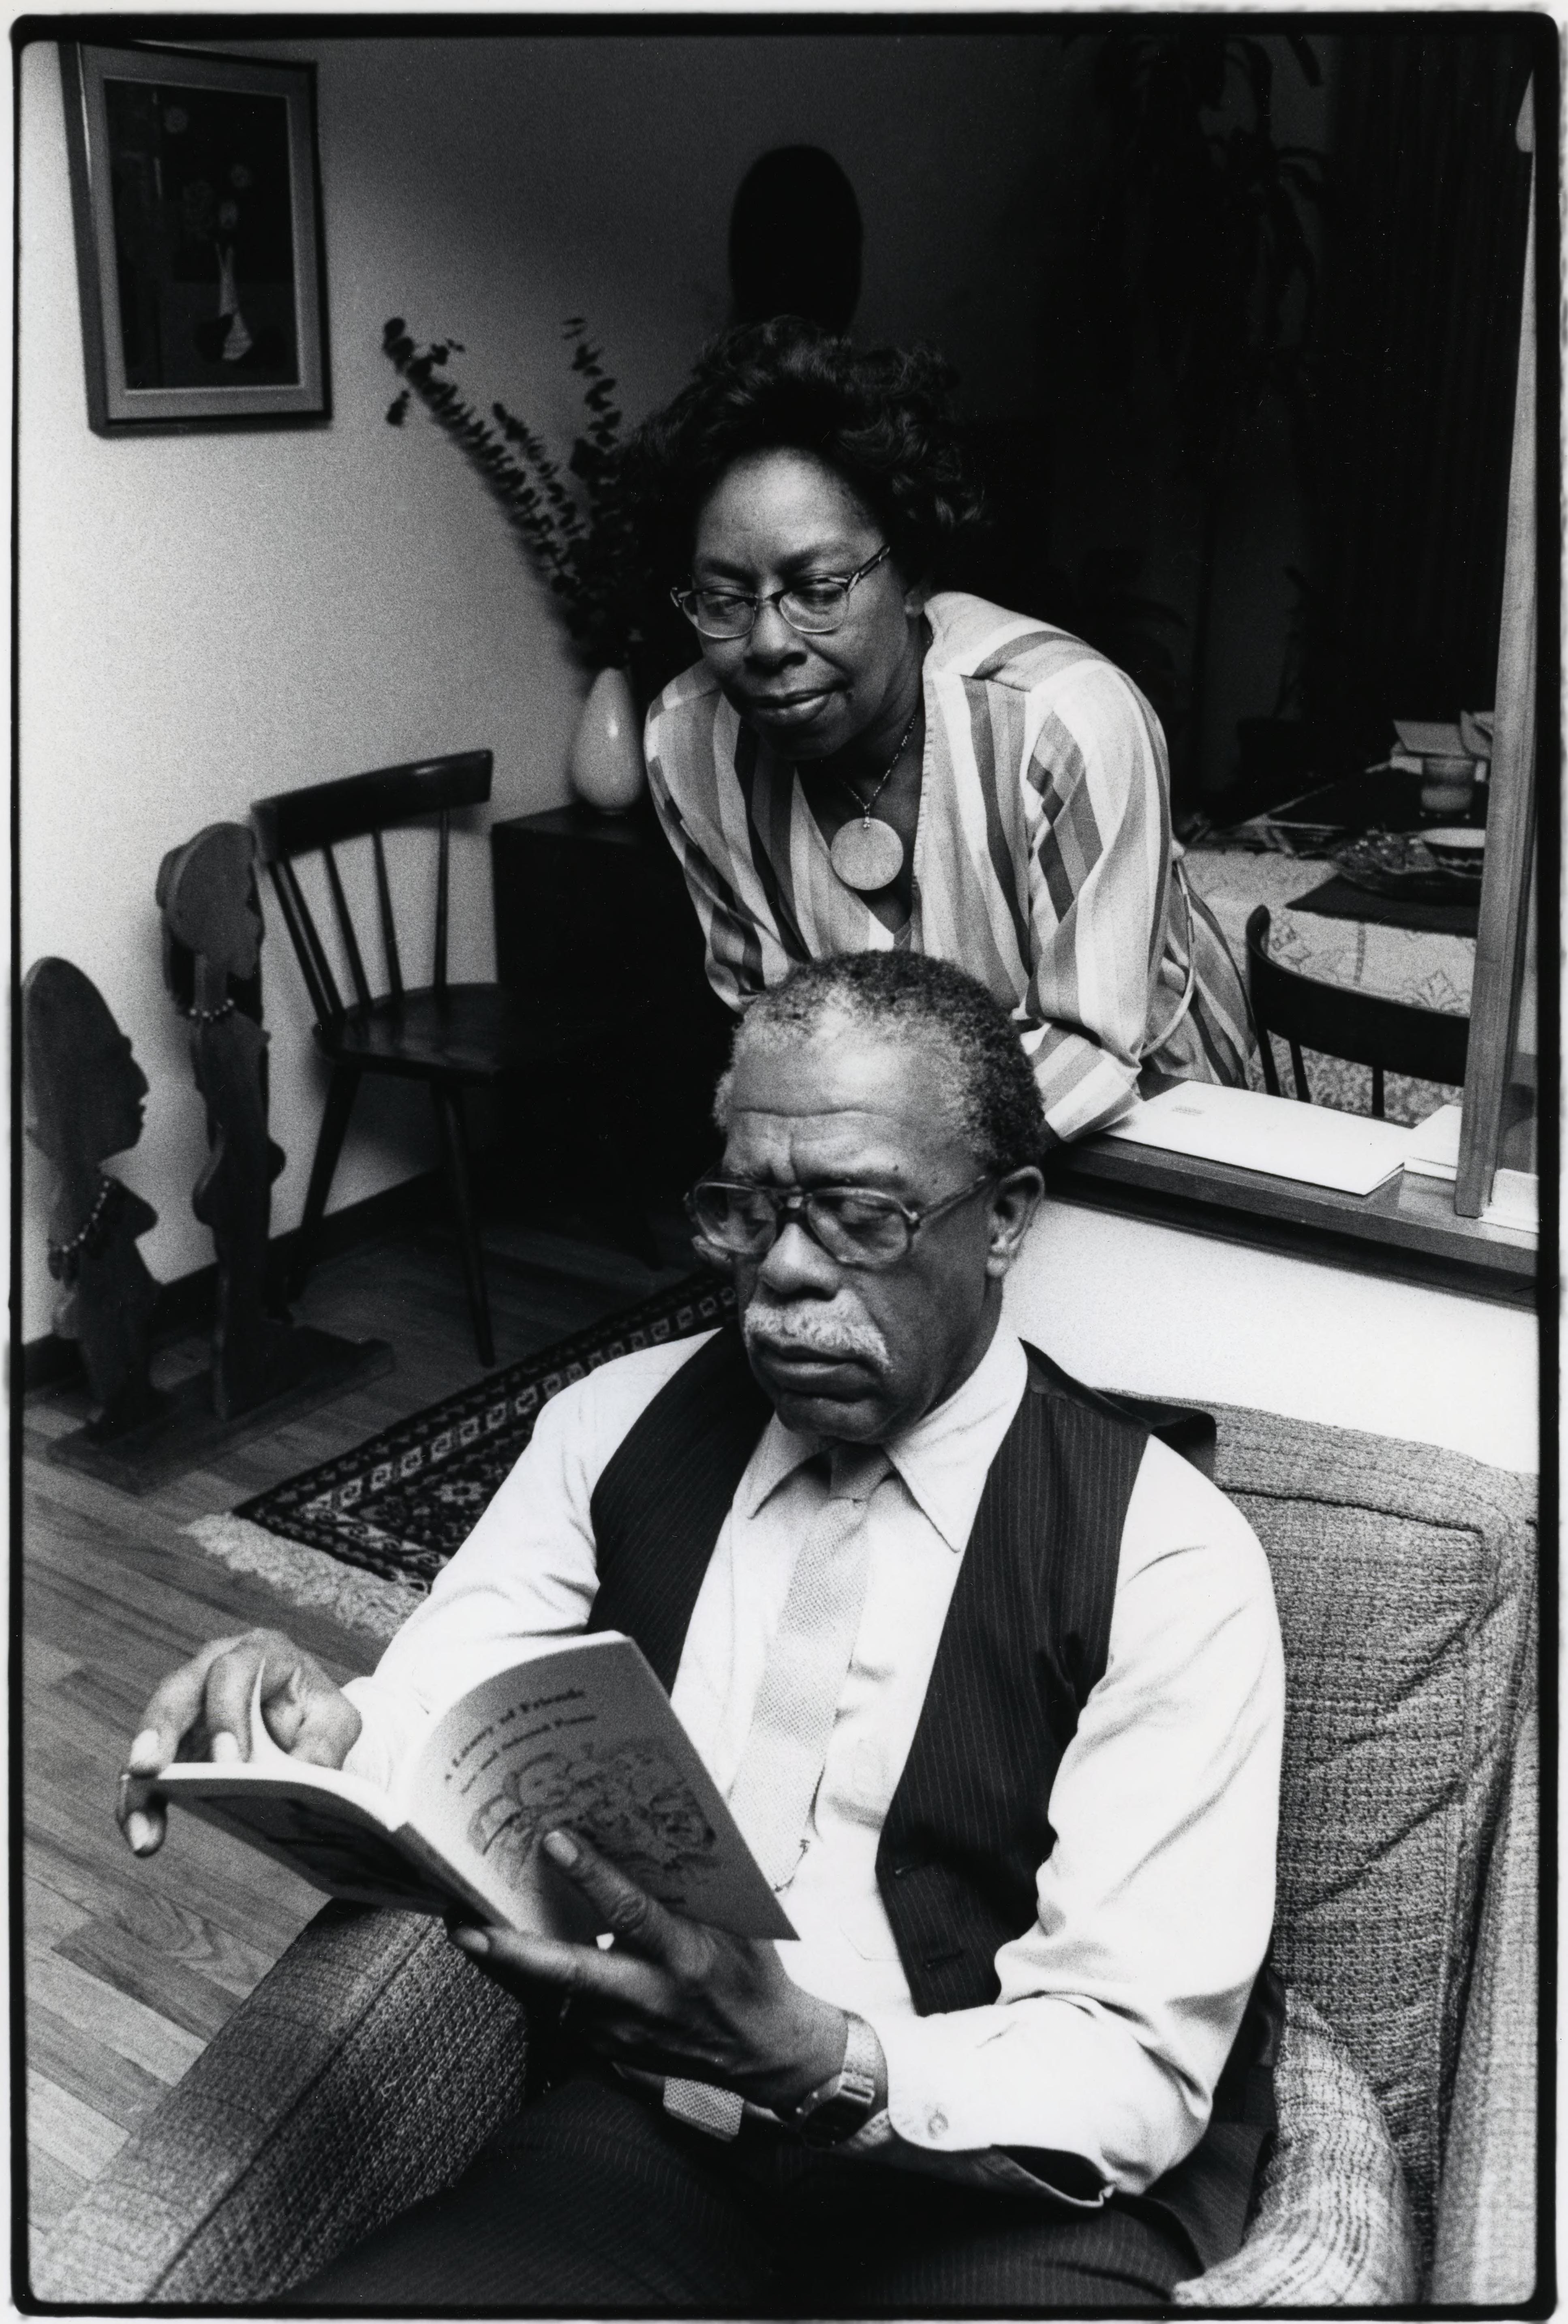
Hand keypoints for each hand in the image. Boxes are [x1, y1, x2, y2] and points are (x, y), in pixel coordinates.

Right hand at [116, 1627, 360, 1856]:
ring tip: (141, 1825)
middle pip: (178, 1691)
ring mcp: (187, 1704)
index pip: (235, 1672)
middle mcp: (214, 1668)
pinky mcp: (171, 1741)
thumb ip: (325, 1742)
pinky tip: (145, 1836)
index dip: (227, 1714)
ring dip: (141, 1780)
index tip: (229, 1762)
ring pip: (153, 1734)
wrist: (302, 1722)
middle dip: (162, 1730)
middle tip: (149, 1770)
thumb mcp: (336, 1721)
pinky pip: (147, 1771)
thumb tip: (304, 1774)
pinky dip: (142, 1803)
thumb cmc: (315, 1713)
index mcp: (261, 1652)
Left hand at [450, 1828, 847, 2111]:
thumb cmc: (748, 1973)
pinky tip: (507, 1955)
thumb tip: (648, 1823)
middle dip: (513, 1950)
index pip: (631, 1914)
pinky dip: (531, 1983)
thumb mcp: (734, 1920)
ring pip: (549, 1995)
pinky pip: (558, 2010)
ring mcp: (621, 2033)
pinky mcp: (605, 2051)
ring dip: (506, 1963)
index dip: (592, 1876)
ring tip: (465, 1926)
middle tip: (467, 1925)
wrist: (764, 2053)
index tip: (555, 1842)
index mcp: (685, 1956)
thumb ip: (689, 1883)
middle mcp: (648, 1998)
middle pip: (569, 1972)